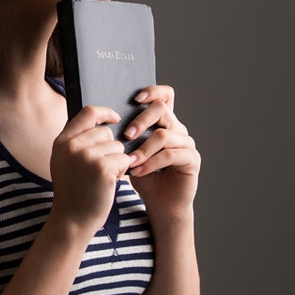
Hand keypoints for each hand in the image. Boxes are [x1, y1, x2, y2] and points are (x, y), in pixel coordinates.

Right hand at [49, 106, 132, 236]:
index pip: (87, 113)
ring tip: (102, 177)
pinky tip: (109, 183)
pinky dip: (122, 171)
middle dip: (110, 148)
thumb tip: (100, 121)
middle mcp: (72, 146)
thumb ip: (76, 141)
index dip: (105, 112)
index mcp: (62, 141)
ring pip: (117, 146)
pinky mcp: (103, 168)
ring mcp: (87, 156)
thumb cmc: (73, 190)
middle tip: (99, 168)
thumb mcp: (64, 161)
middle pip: (106, 132)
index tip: (114, 118)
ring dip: (116, 161)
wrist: (73, 219)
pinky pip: (124, 159)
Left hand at [124, 85, 199, 221]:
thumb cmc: (142, 175)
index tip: (135, 99)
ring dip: (143, 148)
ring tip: (129, 161)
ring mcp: (187, 143)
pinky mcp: (192, 159)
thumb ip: (124, 135)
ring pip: (165, 135)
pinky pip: (171, 154)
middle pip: (162, 110)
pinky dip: (151, 163)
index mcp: (164, 122)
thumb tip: (102, 119)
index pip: (165, 95)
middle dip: (141, 121)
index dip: (153, 91)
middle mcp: (178, 129)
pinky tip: (138, 171)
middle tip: (126, 135)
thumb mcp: (129, 152)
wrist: (159, 203)